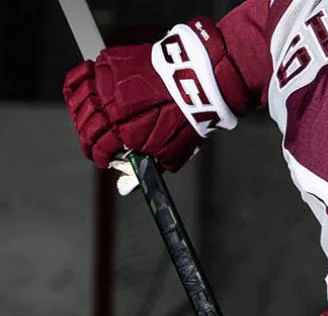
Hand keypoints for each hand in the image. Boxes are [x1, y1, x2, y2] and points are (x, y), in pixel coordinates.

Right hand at [62, 44, 201, 172]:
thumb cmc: (189, 116)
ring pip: (78, 101)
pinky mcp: (110, 63)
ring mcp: (107, 84)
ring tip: (83, 119)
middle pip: (86, 127)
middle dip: (87, 139)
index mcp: (125, 133)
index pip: (98, 149)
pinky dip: (76, 84)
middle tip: (91, 143)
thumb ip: (149, 167)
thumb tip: (127, 186)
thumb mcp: (173, 152)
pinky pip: (83, 73)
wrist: (197, 81)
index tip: (101, 159)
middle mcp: (111, 110)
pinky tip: (79, 89)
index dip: (98, 157)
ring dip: (78, 113)